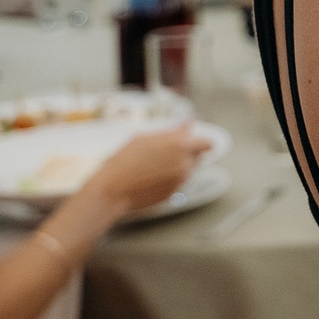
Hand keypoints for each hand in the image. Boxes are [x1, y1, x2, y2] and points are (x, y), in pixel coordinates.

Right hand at [78, 126, 210, 217]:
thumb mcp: (144, 138)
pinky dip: (169, 178)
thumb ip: (171, 132)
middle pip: (198, 156)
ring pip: (188, 169)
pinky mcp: (173, 193)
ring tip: (153, 166)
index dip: (200, 141)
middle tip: (166, 153)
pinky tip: (150, 178)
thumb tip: (188, 125)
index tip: (192, 140)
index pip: (207, 143)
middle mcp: (185, 164)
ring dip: (178, 165)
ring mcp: (180, 181)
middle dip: (188, 152)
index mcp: (180, 146)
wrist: (111, 190)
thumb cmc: (123, 161)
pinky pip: (177, 182)